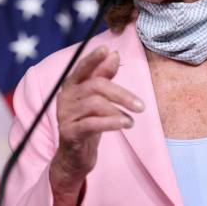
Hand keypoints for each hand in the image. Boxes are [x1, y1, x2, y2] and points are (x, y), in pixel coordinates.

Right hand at [49, 45, 144, 200]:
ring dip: (119, 111)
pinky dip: (112, 123)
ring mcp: (65, 115)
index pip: (82, 68)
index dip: (93, 58)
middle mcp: (66, 97)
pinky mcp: (69, 132)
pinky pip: (92, 123)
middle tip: (141, 106)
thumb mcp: (97, 98)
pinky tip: (126, 124)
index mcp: (72, 86)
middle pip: (95, 86)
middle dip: (122, 94)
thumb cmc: (88, 122)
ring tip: (132, 120)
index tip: (106, 49)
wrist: (74, 156)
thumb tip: (114, 54)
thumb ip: (104, 76)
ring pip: (96, 104)